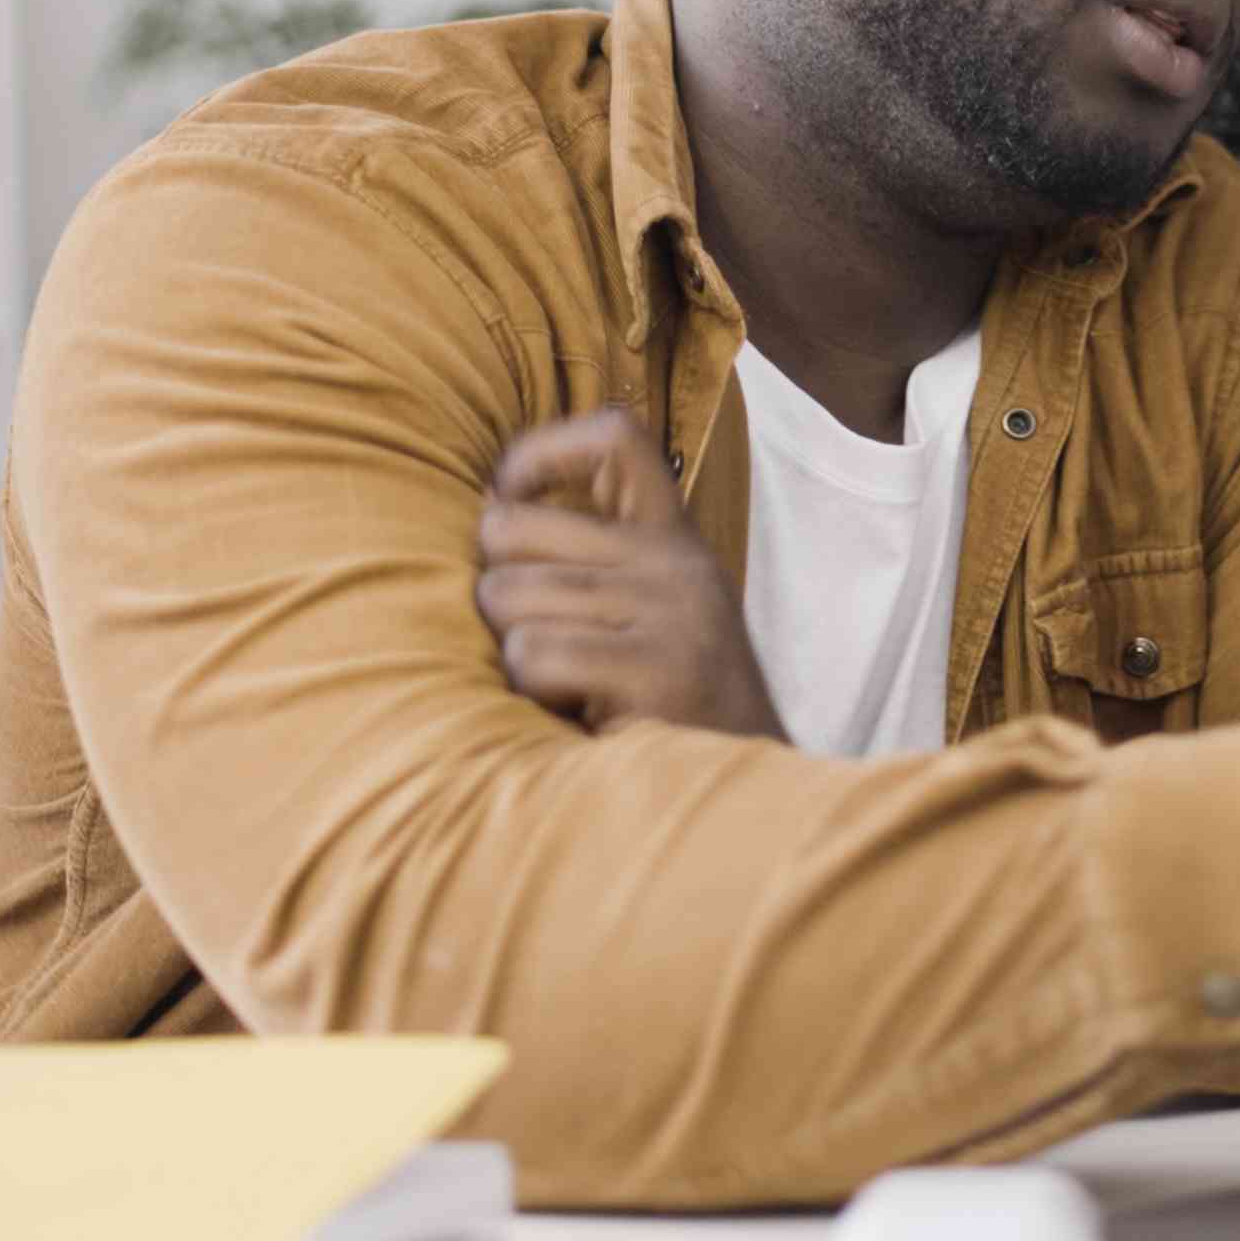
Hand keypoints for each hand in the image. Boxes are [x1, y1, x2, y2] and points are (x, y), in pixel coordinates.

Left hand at [476, 409, 786, 739]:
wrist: (752, 803)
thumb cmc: (667, 715)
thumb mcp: (647, 618)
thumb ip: (588, 564)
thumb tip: (487, 514)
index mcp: (673, 542)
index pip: (614, 437)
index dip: (539, 454)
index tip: (509, 500)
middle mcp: (674, 564)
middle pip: (513, 527)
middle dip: (494, 588)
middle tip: (533, 641)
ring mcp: (671, 612)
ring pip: (508, 596)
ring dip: (511, 653)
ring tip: (565, 687)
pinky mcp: (658, 667)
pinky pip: (531, 653)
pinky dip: (529, 691)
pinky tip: (573, 711)